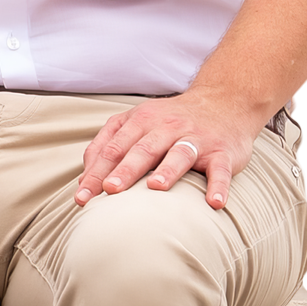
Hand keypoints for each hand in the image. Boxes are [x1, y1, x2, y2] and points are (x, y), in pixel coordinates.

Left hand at [74, 90, 270, 211]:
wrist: (224, 101)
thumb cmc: (170, 122)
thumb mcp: (137, 124)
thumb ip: (108, 146)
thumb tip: (84, 181)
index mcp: (141, 121)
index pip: (113, 149)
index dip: (96, 172)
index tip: (82, 197)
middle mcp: (167, 127)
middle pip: (143, 149)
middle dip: (124, 170)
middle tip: (109, 190)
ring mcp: (196, 139)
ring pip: (180, 154)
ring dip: (167, 171)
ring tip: (155, 187)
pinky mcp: (222, 152)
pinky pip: (220, 170)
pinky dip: (218, 186)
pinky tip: (214, 203)